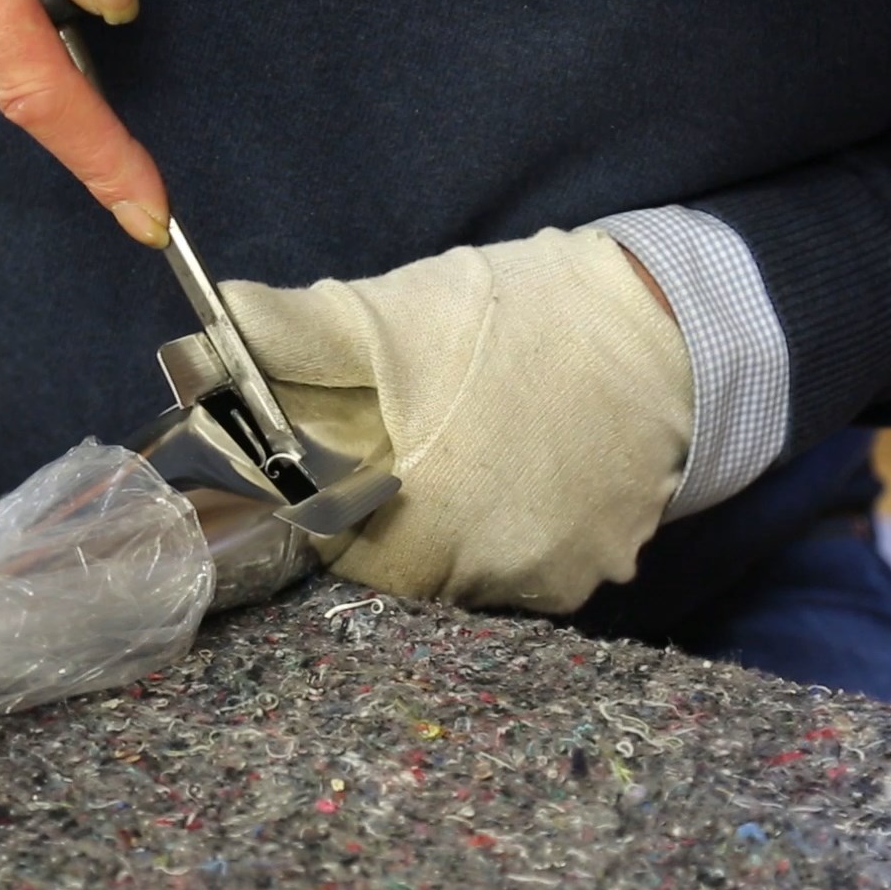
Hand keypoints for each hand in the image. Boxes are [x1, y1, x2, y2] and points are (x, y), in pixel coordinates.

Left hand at [222, 228, 693, 613]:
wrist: (668, 324)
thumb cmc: (521, 317)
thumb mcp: (404, 312)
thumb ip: (303, 331)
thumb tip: (222, 314)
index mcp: (427, 517)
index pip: (350, 559)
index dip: (341, 516)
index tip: (354, 473)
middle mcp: (491, 568)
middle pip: (415, 574)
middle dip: (404, 524)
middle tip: (422, 457)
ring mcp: (555, 575)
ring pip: (476, 577)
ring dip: (465, 535)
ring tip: (479, 461)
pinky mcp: (604, 570)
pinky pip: (538, 571)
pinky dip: (523, 535)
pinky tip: (529, 476)